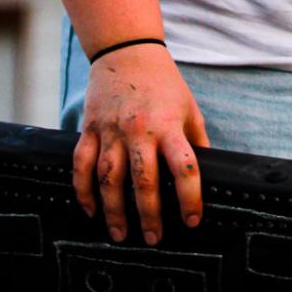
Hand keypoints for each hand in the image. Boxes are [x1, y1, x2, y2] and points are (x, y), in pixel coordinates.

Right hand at [73, 46, 209, 245]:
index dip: (190, 198)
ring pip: (109, 179)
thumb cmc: (164, 85)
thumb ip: (197, 144)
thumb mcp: (190, 110)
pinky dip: (83, 191)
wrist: (127, 52)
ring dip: (114, 212)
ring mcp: (111, 130)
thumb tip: (209, 178)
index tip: (192, 221)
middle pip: (143, 181)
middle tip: (154, 239)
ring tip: (121, 234)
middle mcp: (139, 130)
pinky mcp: (89, 129)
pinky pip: (81, 165)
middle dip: (149, 216)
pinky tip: (91, 211)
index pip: (184, 168)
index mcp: (169, 126)